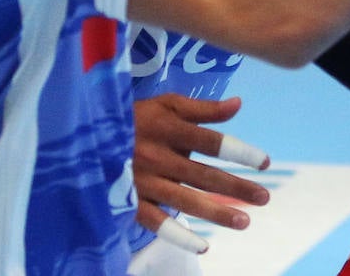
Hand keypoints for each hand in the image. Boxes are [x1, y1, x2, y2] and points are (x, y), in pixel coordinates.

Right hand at [132, 94, 271, 237]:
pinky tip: (203, 245)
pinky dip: (178, 235)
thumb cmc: (135, 117)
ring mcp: (142, 181)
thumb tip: (238, 104)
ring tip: (244, 222)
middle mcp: (156, 155)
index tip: (264, 163)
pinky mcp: (130, 201)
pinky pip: (156, 222)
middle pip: (202, 174)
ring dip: (216, 213)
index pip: (209, 142)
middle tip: (264, 197)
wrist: (85, 134)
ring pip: (184, 200)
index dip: (238, 152)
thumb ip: (202, 108)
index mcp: (166, 128)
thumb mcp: (165, 104)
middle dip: (235, 188)